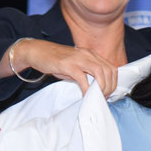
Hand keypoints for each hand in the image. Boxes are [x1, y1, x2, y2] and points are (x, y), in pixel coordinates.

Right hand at [0, 38, 118, 96]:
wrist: (37, 52)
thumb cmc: (56, 60)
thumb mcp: (75, 66)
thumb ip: (87, 74)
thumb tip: (96, 88)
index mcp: (91, 54)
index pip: (111, 68)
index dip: (113, 82)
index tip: (108, 93)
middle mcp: (88, 54)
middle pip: (109, 71)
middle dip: (109, 87)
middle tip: (103, 98)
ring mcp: (78, 59)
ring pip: (100, 73)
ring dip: (101, 88)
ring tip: (96, 97)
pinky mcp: (68, 65)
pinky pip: (83, 78)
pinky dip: (86, 89)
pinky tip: (85, 96)